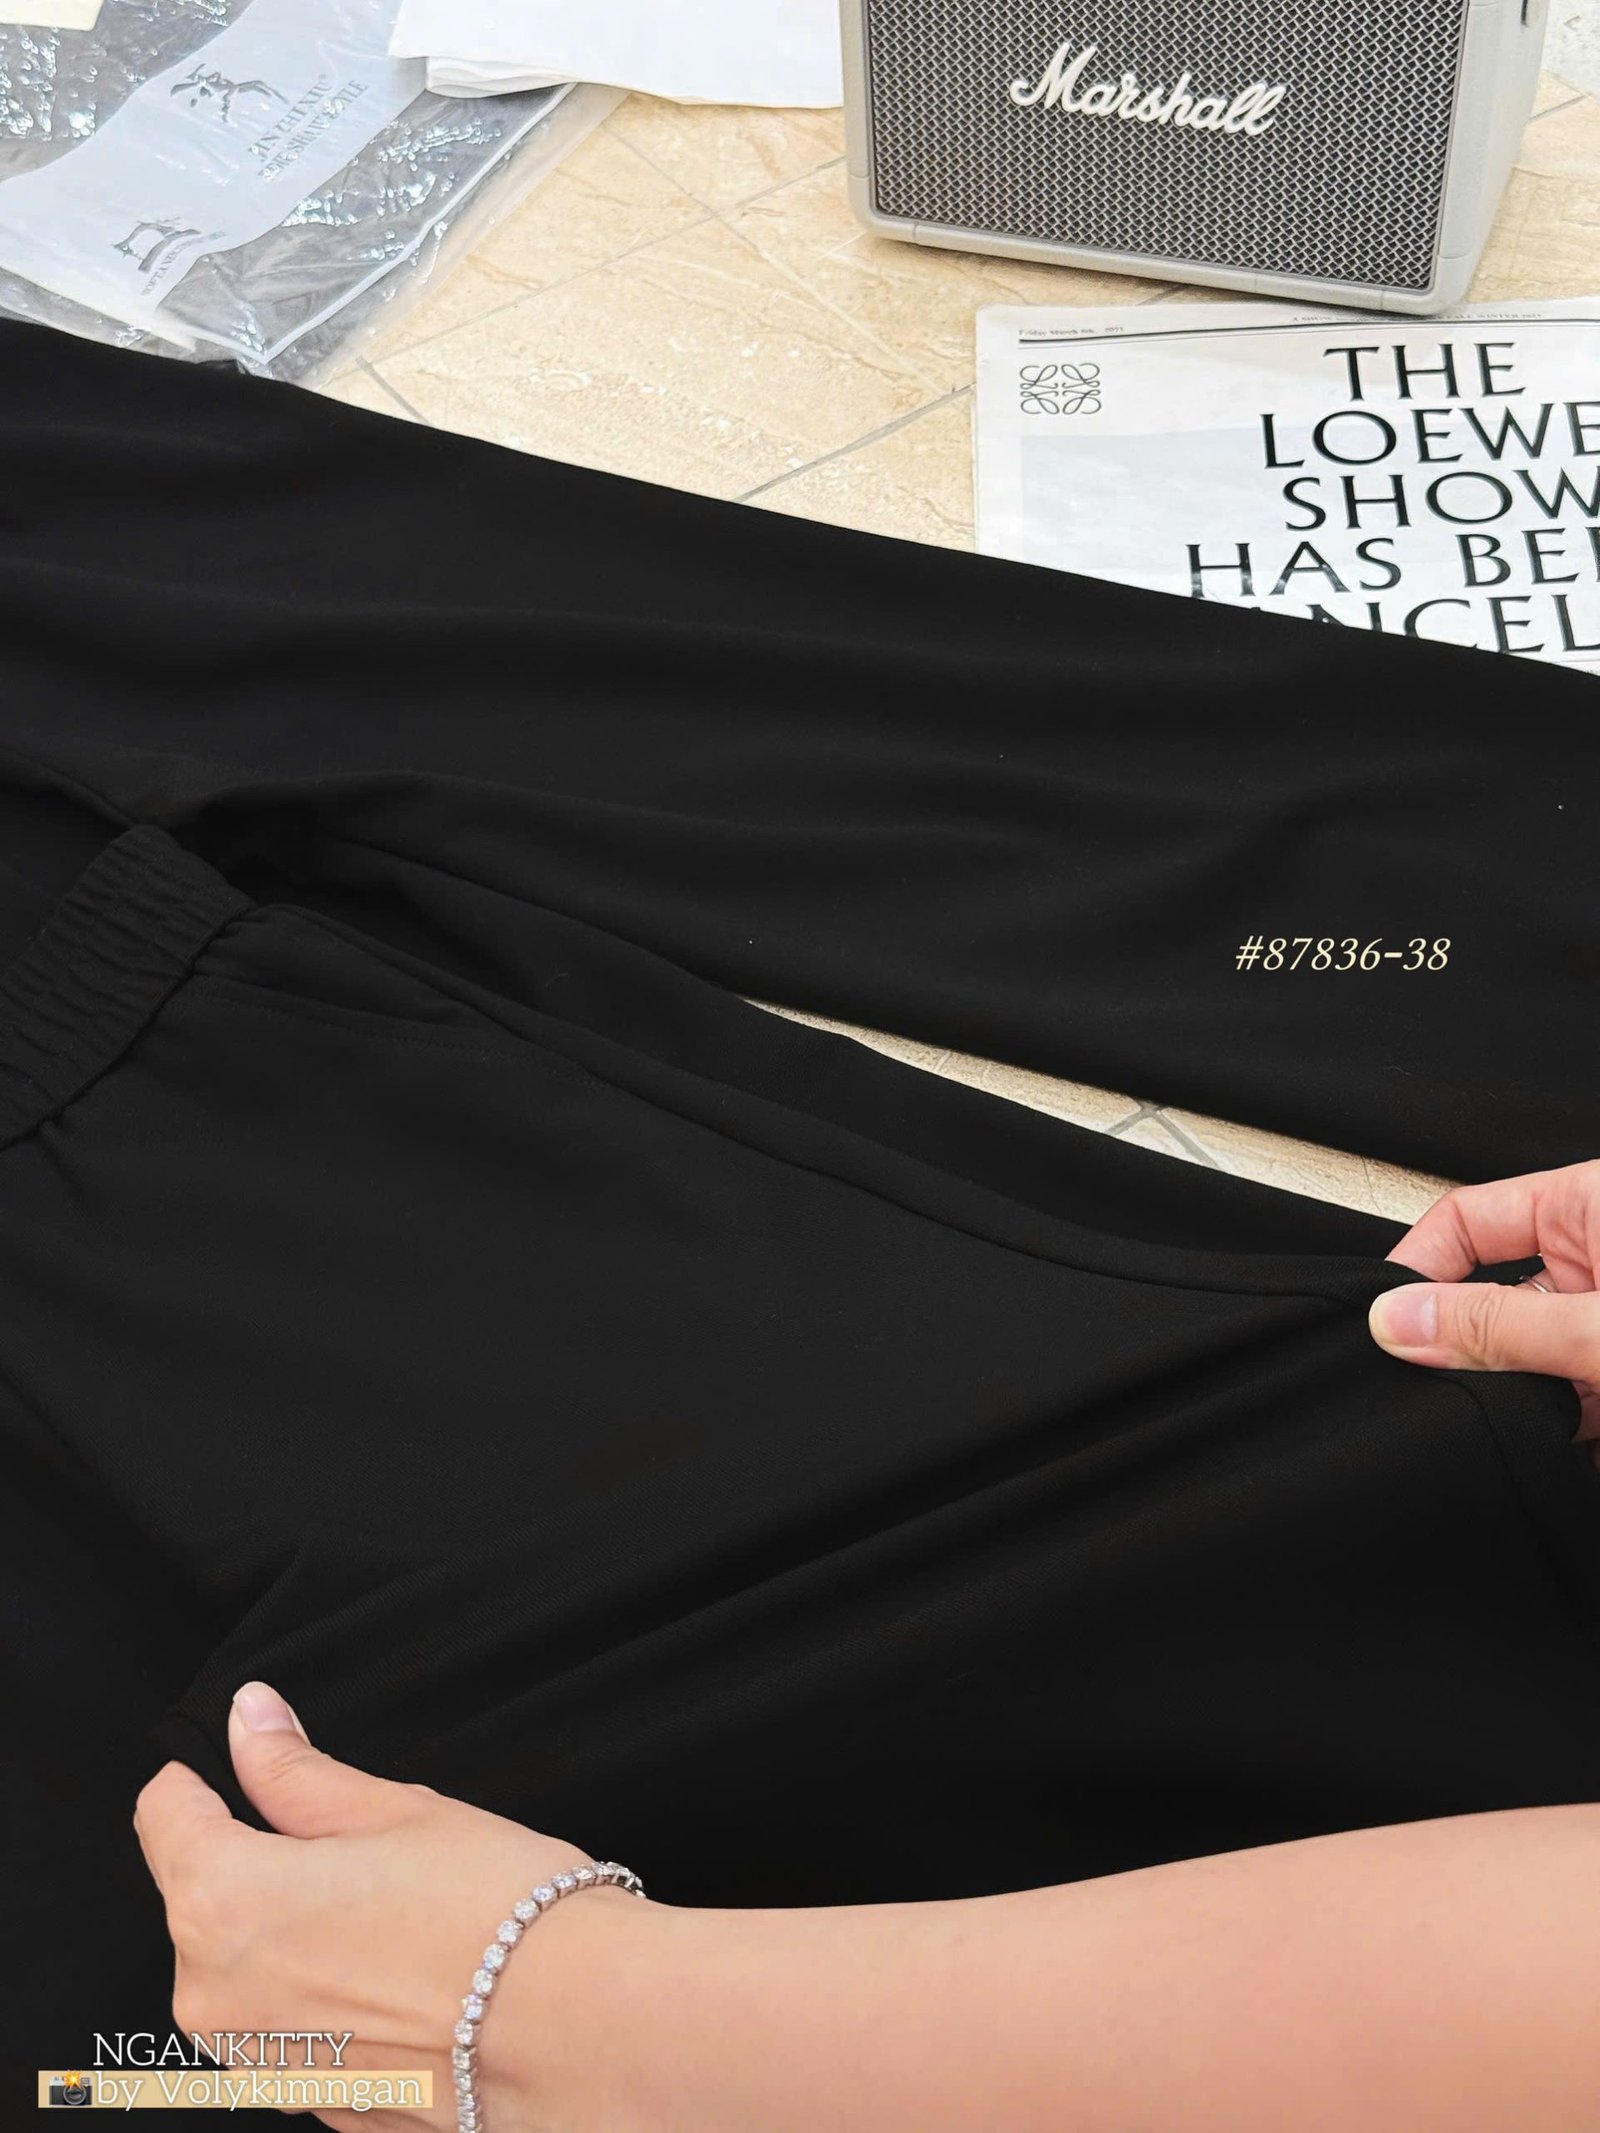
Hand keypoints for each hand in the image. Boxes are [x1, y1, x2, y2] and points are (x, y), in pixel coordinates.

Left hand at [134, 1682, 641, 2130]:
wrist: (577, 2032)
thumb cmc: (494, 1913)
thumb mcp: (395, 1809)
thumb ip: (297, 1770)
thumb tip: (252, 1719)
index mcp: (223, 1903)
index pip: (164, 1814)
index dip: (209, 1775)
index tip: (257, 1763)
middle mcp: (215, 1996)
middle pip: (200, 1893)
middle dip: (261, 1857)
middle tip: (362, 1843)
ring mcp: (258, 2061)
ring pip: (243, 1962)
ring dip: (292, 1928)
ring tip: (392, 1912)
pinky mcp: (306, 2102)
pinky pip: (286, 2024)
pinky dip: (324, 1991)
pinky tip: (400, 1970)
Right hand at [1368, 1160, 1599, 1445]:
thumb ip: (1498, 1325)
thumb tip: (1398, 1319)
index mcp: (1592, 1206)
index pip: (1471, 1217)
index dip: (1419, 1263)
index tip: (1385, 1319)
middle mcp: (1599, 1257)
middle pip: (1490, 1291)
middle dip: (1462, 1343)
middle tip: (1428, 1379)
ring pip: (1523, 1352)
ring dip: (1508, 1391)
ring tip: (1495, 1418)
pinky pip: (1564, 1397)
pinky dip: (1548, 1422)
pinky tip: (1543, 1439)